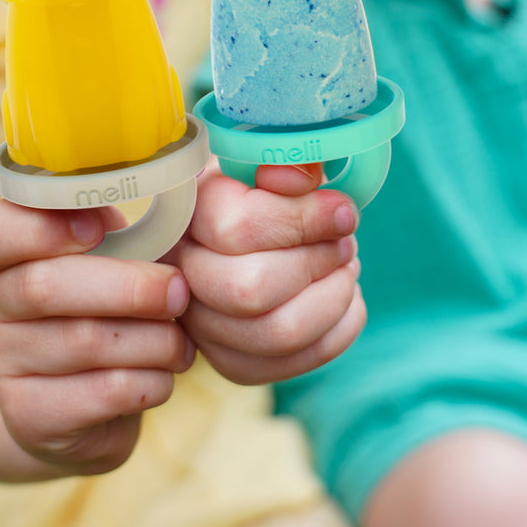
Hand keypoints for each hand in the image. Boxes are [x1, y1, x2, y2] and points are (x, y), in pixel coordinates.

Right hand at [0, 200, 194, 474]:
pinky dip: (150, 381)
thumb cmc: (103, 307)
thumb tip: (161, 185)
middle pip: (45, 288)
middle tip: (179, 290)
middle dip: (128, 287)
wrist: (76, 405)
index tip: (98, 228)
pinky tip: (164, 376)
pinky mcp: (28, 417)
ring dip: (152, 339)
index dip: (40, 228)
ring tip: (181, 341)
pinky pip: (102, 393)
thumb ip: (113, 223)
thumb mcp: (104, 256)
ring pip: (84, 342)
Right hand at [168, 162, 364, 383]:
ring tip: (346, 268)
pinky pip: (293, 364)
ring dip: (334, 298)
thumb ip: (285, 162)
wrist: (236, 230)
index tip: (344, 211)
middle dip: (318, 263)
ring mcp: (200, 328)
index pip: (239, 228)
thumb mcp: (265, 161)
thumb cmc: (257, 190)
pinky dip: (338, 330)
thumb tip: (302, 179)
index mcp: (186, 214)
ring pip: (278, 334)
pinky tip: (344, 298)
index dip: (305, 220)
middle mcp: (179, 275)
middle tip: (345, 242)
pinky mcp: (231, 362)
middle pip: (252, 289)